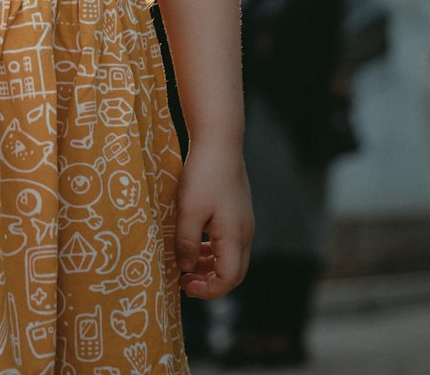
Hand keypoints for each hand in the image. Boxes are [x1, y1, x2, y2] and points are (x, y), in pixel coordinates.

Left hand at [174, 141, 252, 298]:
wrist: (219, 139)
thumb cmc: (203, 174)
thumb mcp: (189, 210)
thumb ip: (187, 243)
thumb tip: (186, 267)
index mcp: (235, 236)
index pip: (229, 278)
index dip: (208, 290)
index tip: (185, 285)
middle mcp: (245, 232)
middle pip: (233, 271)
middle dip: (210, 282)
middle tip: (185, 281)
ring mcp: (243, 220)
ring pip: (231, 256)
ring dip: (210, 265)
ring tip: (186, 263)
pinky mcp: (237, 210)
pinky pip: (228, 240)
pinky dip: (213, 249)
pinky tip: (196, 243)